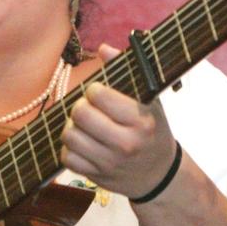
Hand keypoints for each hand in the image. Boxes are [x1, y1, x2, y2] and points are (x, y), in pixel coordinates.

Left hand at [60, 44, 179, 198]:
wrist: (159, 174)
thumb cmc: (152, 130)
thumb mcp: (149, 100)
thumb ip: (127, 72)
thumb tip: (104, 48)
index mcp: (140, 120)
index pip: (98, 95)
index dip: (94, 90)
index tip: (99, 93)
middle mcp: (126, 144)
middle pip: (80, 114)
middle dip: (80, 107)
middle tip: (88, 108)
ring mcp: (110, 163)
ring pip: (70, 136)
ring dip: (72, 127)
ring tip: (84, 126)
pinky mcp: (97, 177)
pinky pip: (67, 158)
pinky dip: (71, 150)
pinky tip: (83, 145)